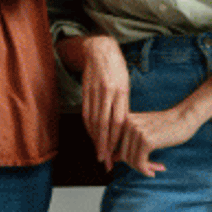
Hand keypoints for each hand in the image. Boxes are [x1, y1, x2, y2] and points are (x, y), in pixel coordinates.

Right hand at [65, 35, 133, 171]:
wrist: (100, 50)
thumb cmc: (117, 69)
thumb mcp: (126, 85)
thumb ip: (123, 105)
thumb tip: (122, 129)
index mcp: (121, 91)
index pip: (118, 121)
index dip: (116, 139)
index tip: (116, 153)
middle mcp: (107, 92)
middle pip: (104, 124)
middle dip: (104, 145)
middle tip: (105, 160)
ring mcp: (94, 91)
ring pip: (93, 121)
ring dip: (95, 139)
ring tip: (99, 152)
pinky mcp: (85, 91)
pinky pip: (86, 113)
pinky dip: (89, 127)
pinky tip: (92, 136)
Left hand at [109, 107, 207, 176]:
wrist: (185, 117)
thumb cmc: (166, 126)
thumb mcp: (143, 130)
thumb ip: (128, 141)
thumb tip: (113, 158)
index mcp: (124, 120)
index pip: (115, 146)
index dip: (124, 160)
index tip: (140, 166)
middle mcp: (127, 123)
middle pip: (122, 155)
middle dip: (137, 166)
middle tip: (151, 169)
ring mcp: (136, 131)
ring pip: (131, 161)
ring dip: (144, 169)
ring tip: (156, 168)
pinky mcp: (146, 140)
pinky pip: (140, 163)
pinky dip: (147, 170)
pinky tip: (160, 168)